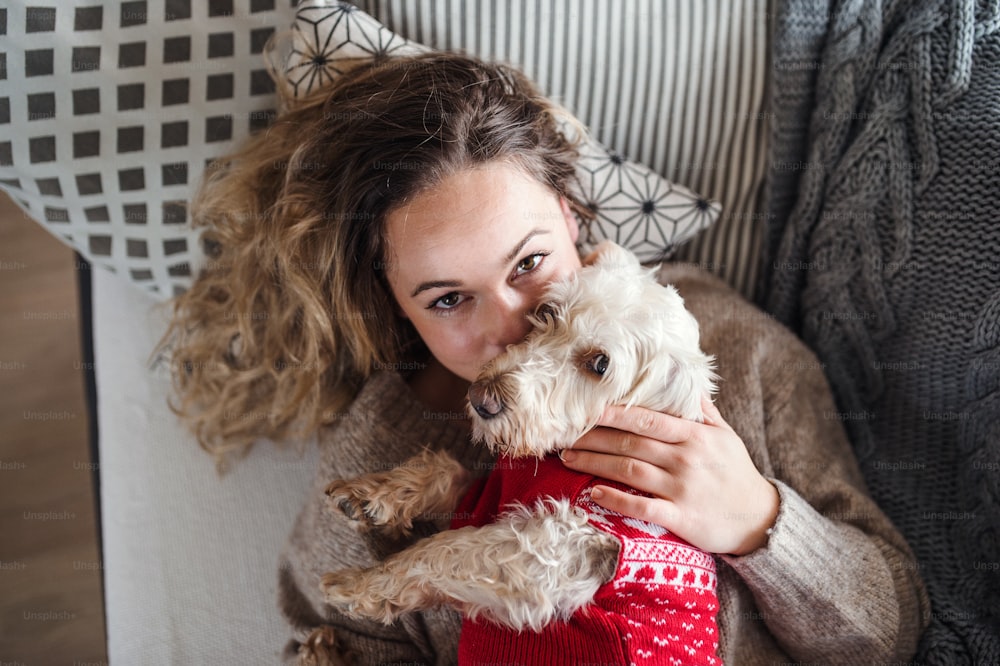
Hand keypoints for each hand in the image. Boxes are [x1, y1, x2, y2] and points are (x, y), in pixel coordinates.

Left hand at [560, 397, 778, 554]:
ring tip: (568, 457)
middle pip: (631, 442)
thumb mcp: (725, 436)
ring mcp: (682, 489)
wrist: (760, 520)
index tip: (585, 407)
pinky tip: (594, 493)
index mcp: (695, 435)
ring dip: (595, 463)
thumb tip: (683, 384)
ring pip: (629, 470)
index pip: (646, 418)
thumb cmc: (736, 474)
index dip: (613, 412)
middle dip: (594, 436)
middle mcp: (686, 458)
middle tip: (565, 432)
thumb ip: (701, 411)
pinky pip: (642, 507)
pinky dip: (616, 499)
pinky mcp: (681, 518)